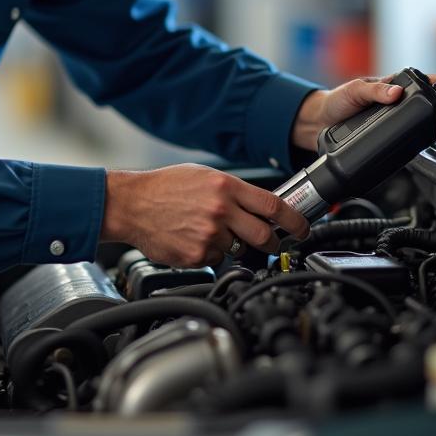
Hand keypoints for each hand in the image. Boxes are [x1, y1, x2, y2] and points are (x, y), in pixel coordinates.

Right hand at [100, 164, 309, 268]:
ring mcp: (210, 234)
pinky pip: (216, 260)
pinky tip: (192, 239)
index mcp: (225, 186)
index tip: (303, 229)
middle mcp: (221, 210)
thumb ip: (233, 191)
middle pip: (265, 235)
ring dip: (231, 245)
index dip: (295, 221)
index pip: (273, 206)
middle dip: (272, 243)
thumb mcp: (203, 176)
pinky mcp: (197, 255)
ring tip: (208, 231)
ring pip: (238, 249)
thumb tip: (259, 206)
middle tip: (270, 244)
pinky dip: (209, 253)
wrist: (132, 204)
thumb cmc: (164, 187)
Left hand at [290, 74, 435, 152]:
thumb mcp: (355, 90)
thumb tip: (395, 92)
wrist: (322, 122)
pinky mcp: (396, 135)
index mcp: (396, 84)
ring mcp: (401, 119)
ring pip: (431, 121)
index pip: (428, 82)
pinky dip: (429, 138)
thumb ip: (375, 90)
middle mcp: (403, 101)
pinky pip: (418, 137)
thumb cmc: (338, 100)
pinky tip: (430, 139)